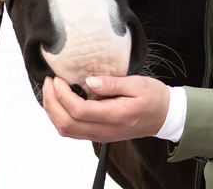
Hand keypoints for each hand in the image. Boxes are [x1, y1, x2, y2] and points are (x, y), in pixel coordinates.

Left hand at [42, 74, 169, 141]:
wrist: (164, 116)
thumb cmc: (153, 98)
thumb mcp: (137, 83)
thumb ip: (112, 83)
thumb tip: (89, 80)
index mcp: (114, 115)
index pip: (78, 110)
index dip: (63, 95)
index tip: (58, 78)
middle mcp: (104, 130)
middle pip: (66, 123)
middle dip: (51, 102)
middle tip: (49, 81)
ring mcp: (100, 134)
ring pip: (66, 130)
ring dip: (53, 111)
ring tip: (50, 90)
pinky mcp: (99, 133)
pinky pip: (72, 131)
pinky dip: (60, 117)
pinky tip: (60, 102)